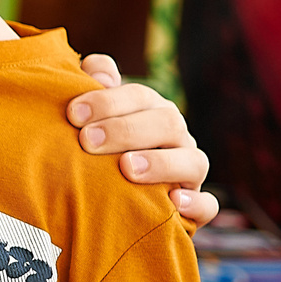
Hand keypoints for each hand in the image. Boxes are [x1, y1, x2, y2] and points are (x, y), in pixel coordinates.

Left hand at [68, 54, 216, 228]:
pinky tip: (174, 202)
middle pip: (168, 123)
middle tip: (88, 141)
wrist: (106, 200)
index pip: (139, 96)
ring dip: (161, 163)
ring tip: (127, 168)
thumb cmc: (94, 148)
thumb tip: (102, 74)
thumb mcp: (89, 116)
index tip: (73, 114)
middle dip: (126, 130)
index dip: (108, 101)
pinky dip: (196, 203)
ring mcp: (189, 172)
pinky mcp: (194, 206)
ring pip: (194, 161)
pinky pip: (207, 205)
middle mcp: (176, 137)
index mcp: (152, 110)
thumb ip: (91, 84)